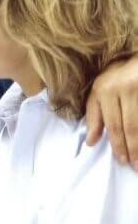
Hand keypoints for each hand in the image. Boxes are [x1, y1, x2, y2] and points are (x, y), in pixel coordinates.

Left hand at [86, 55, 137, 169]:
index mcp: (106, 89)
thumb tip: (90, 142)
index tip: (122, 161)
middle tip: (135, 167)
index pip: (113, 124)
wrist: (137, 57)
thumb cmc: (116, 76)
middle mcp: (124, 87)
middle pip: (130, 126)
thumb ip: (94, 115)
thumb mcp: (99, 91)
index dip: (118, 145)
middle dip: (133, 150)